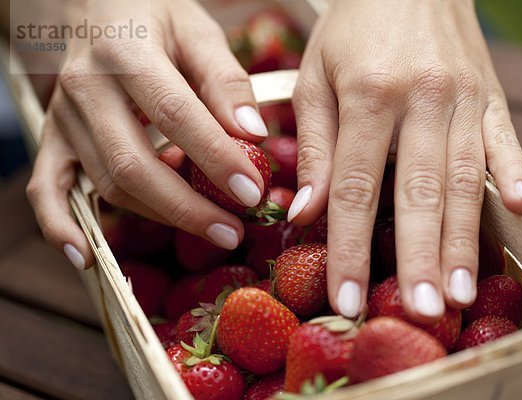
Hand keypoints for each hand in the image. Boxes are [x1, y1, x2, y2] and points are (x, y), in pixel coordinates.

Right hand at [27, 0, 269, 269]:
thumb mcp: (197, 31)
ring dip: (159, 216)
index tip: (252, 191)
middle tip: (234, 229)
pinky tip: (86, 257)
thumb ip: (224, 80)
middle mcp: (85, 89)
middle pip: (134, 164)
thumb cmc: (153, 17)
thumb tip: (252, 134)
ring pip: (107, 185)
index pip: (175, 116)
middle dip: (188, 206)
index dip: (215, 158)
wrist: (96, 6)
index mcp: (125, 53)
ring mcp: (63, 118)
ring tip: (212, 229)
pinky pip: (47, 190)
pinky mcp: (55, 139)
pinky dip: (62, 227)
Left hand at [289, 0, 521, 320]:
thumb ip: (312, 146)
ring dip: (463, 238)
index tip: (348, 297)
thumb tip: (305, 213)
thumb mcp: (315, 78)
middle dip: (418, 257)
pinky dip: (513, 175)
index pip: (356, 186)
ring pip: (464, 177)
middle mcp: (421, 99)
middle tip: (418, 312)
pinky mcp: (491, 96)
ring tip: (458, 291)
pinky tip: (521, 211)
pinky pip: (504, 140)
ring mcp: (463, 98)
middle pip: (418, 190)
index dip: (351, 246)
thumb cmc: (352, 30)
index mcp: (367, 94)